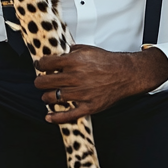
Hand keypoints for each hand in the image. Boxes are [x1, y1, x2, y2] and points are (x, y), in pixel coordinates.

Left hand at [34, 45, 167, 123]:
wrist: (126, 74)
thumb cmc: (108, 62)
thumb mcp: (88, 49)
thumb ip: (71, 51)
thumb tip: (59, 53)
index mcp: (73, 61)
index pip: (45, 64)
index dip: (40, 65)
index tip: (40, 66)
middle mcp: (74, 77)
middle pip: (44, 82)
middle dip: (40, 82)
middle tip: (41, 82)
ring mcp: (81, 93)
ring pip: (52, 98)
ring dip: (47, 97)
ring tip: (48, 95)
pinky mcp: (88, 106)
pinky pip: (68, 115)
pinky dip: (56, 118)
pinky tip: (49, 117)